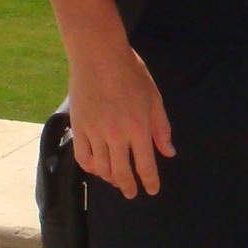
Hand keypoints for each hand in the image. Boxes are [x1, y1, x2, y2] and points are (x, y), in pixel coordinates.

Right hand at [68, 41, 173, 198]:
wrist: (98, 54)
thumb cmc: (130, 72)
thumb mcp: (153, 97)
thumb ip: (161, 127)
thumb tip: (168, 152)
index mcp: (139, 127)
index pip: (146, 166)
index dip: (150, 182)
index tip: (152, 190)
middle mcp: (116, 134)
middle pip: (121, 172)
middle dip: (128, 186)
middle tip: (131, 193)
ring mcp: (95, 132)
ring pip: (101, 168)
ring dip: (110, 179)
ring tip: (116, 180)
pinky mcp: (78, 126)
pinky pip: (82, 156)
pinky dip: (90, 166)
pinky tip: (96, 168)